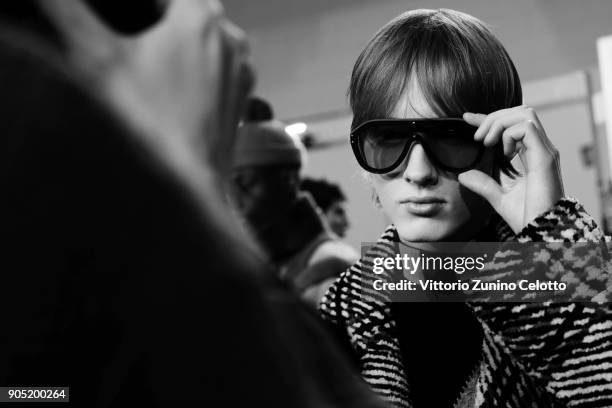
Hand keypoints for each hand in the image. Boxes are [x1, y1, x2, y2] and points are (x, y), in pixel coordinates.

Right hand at [42, 0, 253, 180]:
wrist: (187, 190)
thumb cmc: (150, 129)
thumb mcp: (98, 61)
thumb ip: (72, 14)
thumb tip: (56, 1)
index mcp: (201, 19)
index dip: (142, 4)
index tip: (125, 20)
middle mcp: (231, 44)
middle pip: (190, 15)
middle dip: (160, 25)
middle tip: (132, 46)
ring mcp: (240, 77)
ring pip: (207, 46)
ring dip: (181, 52)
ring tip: (149, 76)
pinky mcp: (241, 106)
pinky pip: (218, 78)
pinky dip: (197, 80)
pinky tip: (171, 102)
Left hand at [459, 106, 563, 233]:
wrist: (541, 232)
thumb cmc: (527, 217)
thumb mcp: (498, 198)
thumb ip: (483, 184)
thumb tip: (463, 175)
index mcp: (532, 155)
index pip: (512, 125)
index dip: (489, 118)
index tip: (467, 118)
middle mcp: (541, 149)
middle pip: (521, 112)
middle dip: (494, 117)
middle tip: (477, 137)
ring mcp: (545, 151)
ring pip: (525, 114)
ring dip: (500, 122)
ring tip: (487, 142)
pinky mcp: (546, 157)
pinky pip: (527, 128)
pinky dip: (509, 134)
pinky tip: (502, 152)